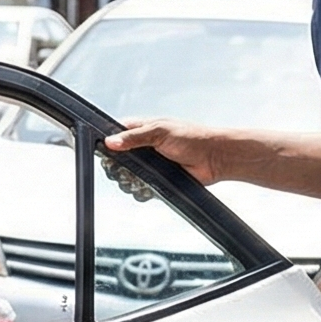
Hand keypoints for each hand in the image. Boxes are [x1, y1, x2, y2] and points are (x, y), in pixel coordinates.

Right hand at [106, 117, 241, 184]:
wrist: (213, 158)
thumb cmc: (192, 137)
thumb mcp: (159, 132)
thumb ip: (134, 137)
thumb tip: (110, 141)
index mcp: (141, 130)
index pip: (115, 136)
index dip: (109, 144)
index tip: (107, 152)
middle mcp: (142, 148)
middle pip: (117, 161)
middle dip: (117, 167)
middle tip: (125, 168)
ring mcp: (149, 165)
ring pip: (126, 177)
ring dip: (129, 180)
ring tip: (138, 178)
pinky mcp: (156, 181)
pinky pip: (140, 190)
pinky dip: (141, 191)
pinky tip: (148, 186)